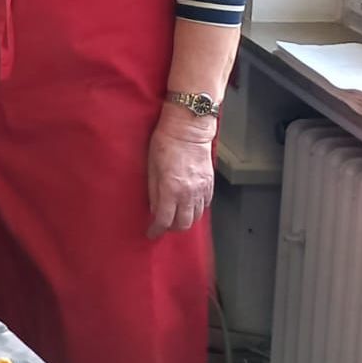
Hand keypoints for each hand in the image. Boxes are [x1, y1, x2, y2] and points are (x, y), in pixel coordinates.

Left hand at [146, 107, 214, 238]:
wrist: (188, 129)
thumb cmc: (165, 143)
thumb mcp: (151, 167)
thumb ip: (153, 191)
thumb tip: (154, 209)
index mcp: (171, 188)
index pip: (164, 220)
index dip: (156, 230)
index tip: (151, 233)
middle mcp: (189, 193)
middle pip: (183, 224)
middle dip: (171, 229)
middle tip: (162, 225)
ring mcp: (201, 190)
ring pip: (195, 218)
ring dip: (184, 221)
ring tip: (174, 217)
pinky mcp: (210, 185)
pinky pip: (204, 206)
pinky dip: (195, 211)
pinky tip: (187, 206)